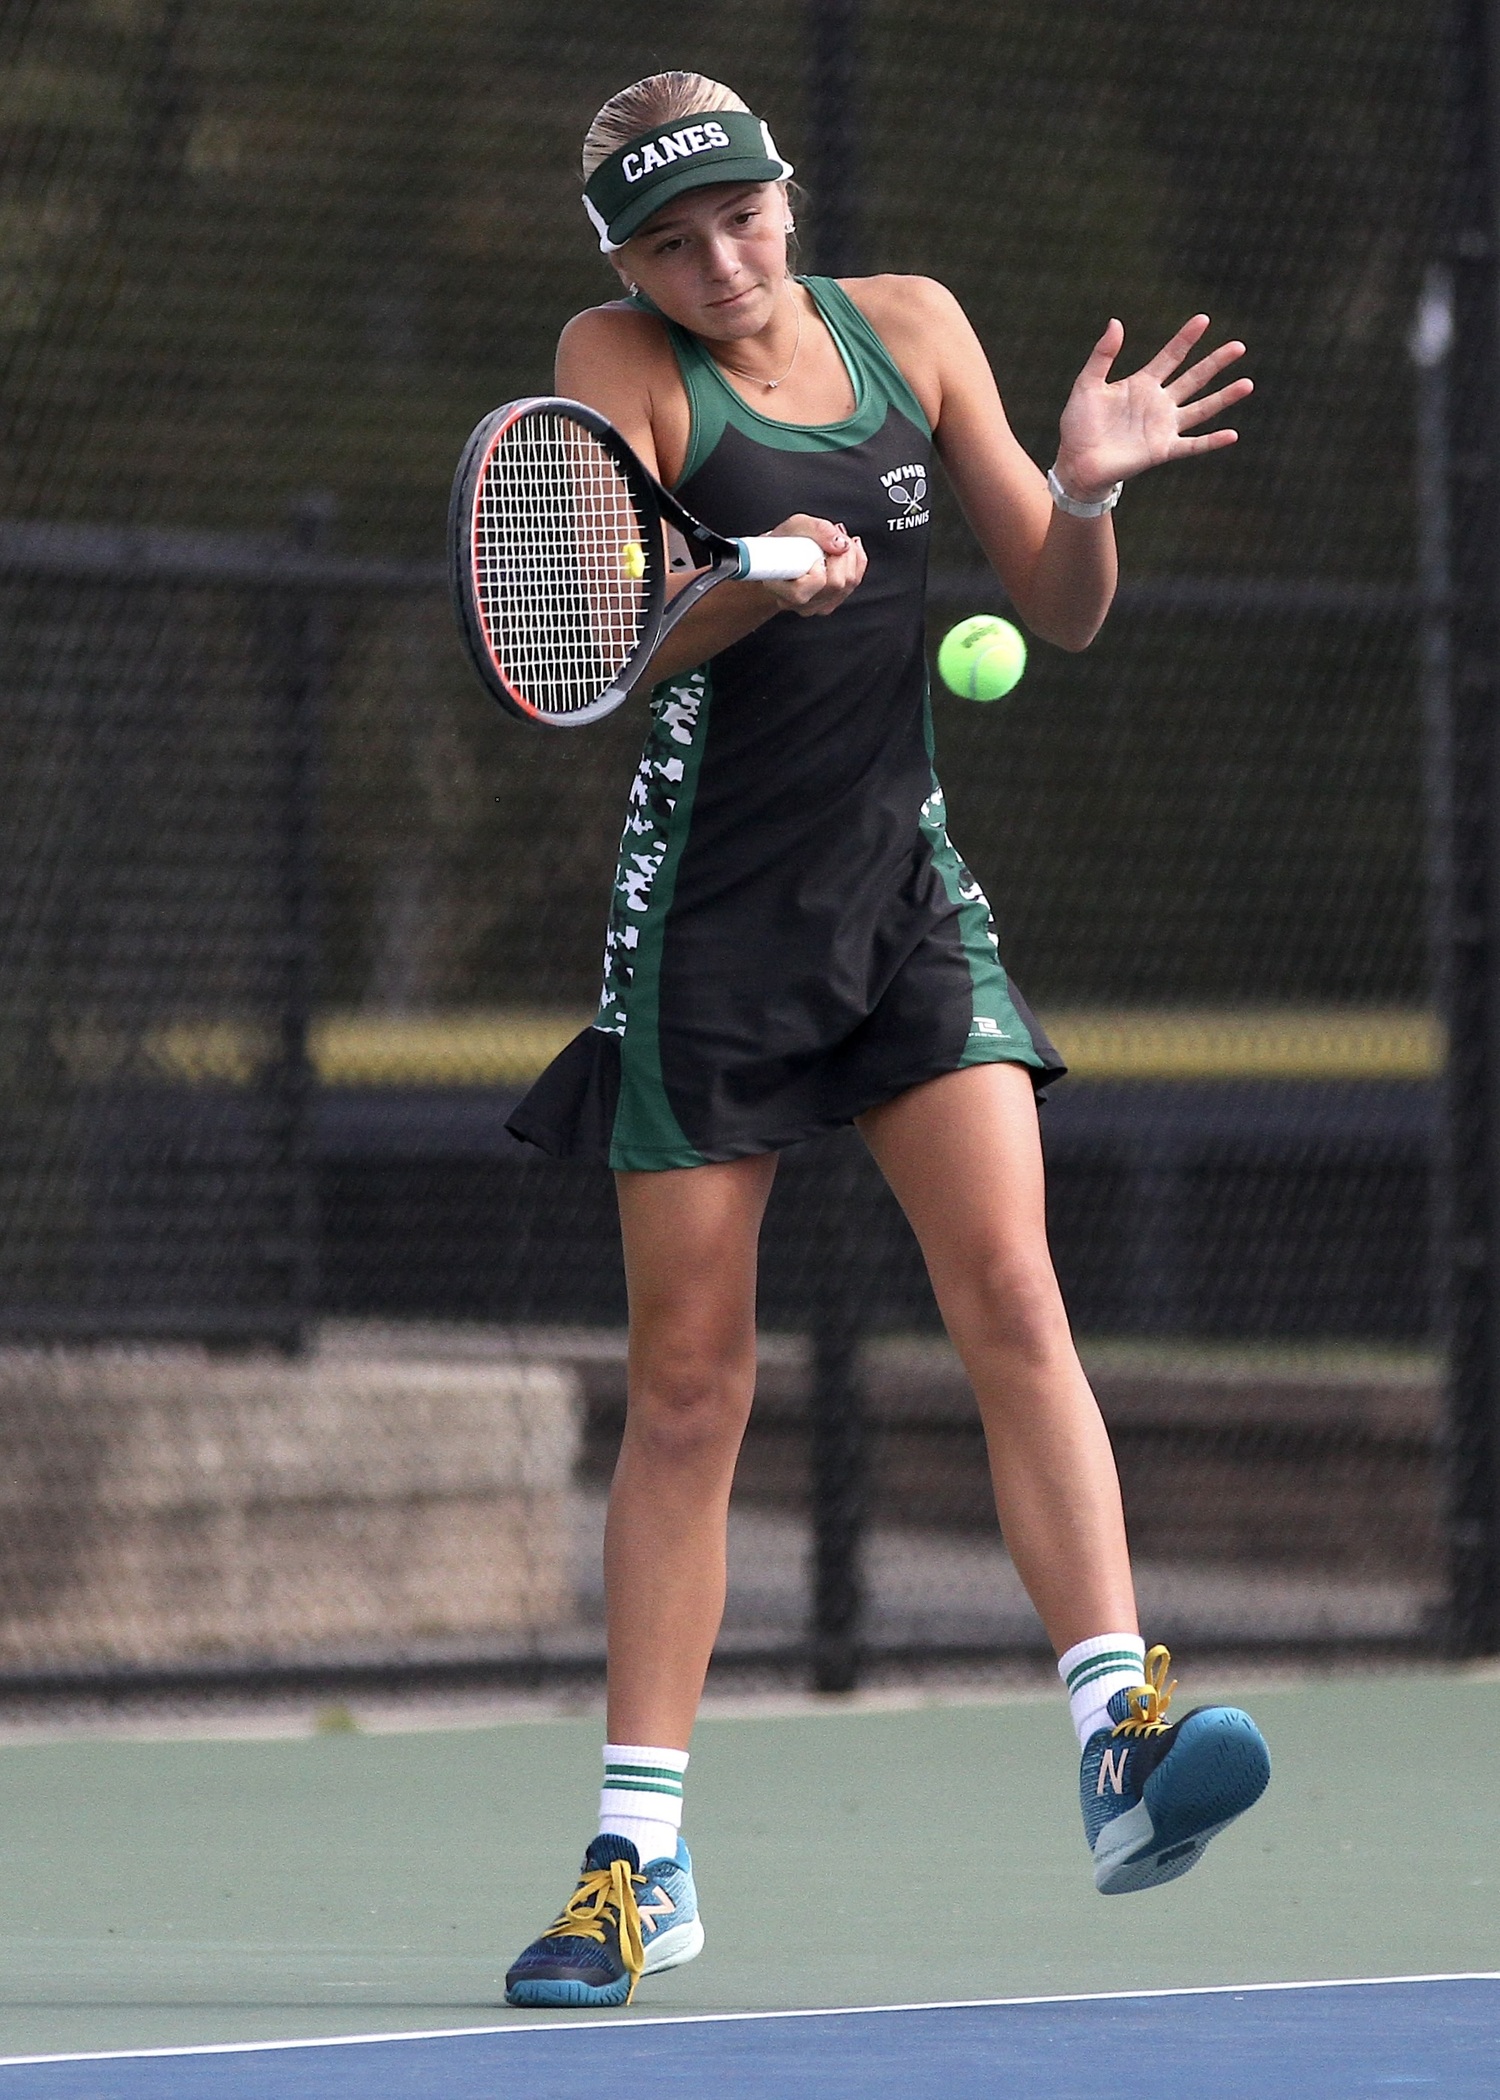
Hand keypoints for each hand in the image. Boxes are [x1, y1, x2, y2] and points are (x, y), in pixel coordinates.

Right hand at [763, 514, 866, 615]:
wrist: (779, 556)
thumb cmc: (784, 542)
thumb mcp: (795, 525)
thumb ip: (818, 531)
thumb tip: (842, 545)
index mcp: (781, 588)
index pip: (808, 587)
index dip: (818, 565)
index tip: (814, 549)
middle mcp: (799, 603)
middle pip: (836, 584)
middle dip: (842, 554)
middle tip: (832, 536)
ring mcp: (816, 607)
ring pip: (849, 583)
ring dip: (850, 555)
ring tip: (836, 541)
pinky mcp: (830, 604)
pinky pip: (854, 583)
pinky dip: (855, 562)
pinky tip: (844, 550)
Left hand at [1053, 315, 1250, 503]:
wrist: (1076, 463)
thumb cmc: (1079, 424)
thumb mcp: (1087, 384)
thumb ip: (1102, 355)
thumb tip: (1116, 322)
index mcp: (1142, 384)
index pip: (1170, 356)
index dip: (1186, 338)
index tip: (1203, 319)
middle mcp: (1159, 403)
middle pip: (1194, 378)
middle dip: (1216, 363)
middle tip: (1239, 346)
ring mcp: (1163, 427)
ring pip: (1201, 408)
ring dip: (1224, 397)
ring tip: (1247, 384)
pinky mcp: (1163, 450)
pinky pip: (1192, 445)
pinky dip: (1211, 441)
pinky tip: (1232, 435)